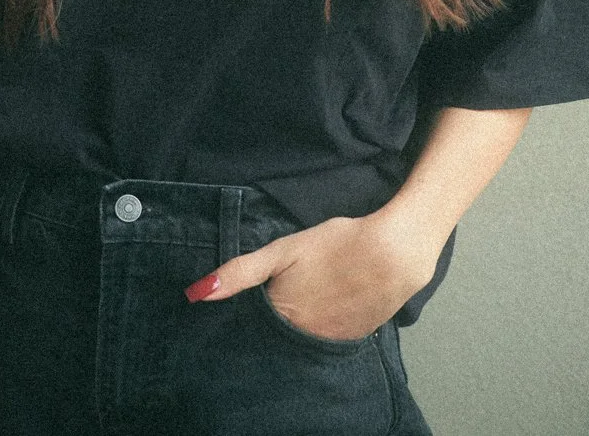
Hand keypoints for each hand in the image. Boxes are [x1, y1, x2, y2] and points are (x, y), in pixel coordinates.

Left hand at [185, 207, 441, 340]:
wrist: (394, 254)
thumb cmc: (336, 244)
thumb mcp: (283, 250)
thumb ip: (240, 273)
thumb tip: (194, 294)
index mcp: (281, 317)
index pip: (251, 328)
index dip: (245, 316)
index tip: (242, 305)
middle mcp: (302, 340)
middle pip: (275, 338)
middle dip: (269, 325)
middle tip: (279, 296)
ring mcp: (329, 343)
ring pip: (300, 341)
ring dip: (294, 329)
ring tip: (301, 301)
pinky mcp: (353, 340)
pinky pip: (326, 341)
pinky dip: (320, 328)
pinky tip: (324, 307)